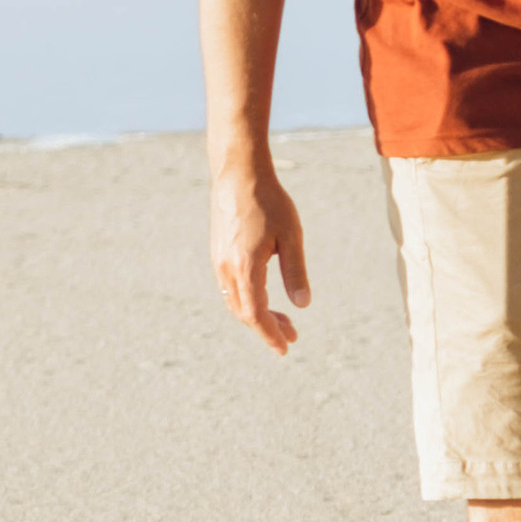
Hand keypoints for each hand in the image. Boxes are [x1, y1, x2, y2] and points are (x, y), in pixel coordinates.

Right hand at [210, 158, 310, 352]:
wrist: (237, 173)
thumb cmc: (269, 201)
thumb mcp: (291, 237)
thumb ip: (296, 272)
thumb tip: (303, 305)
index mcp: (245, 267)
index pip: (256, 314)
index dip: (270, 334)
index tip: (285, 348)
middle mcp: (226, 268)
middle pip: (244, 313)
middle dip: (267, 329)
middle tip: (292, 335)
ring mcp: (218, 261)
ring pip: (234, 302)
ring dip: (256, 316)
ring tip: (282, 320)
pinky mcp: (217, 253)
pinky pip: (229, 288)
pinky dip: (246, 301)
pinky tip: (264, 298)